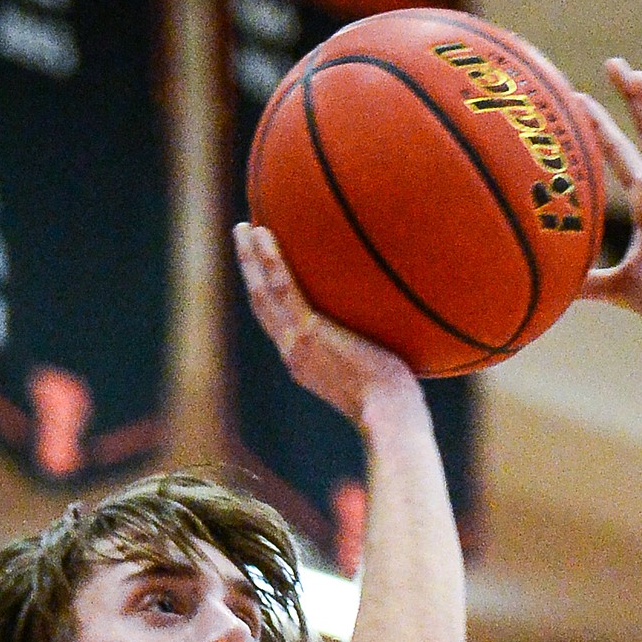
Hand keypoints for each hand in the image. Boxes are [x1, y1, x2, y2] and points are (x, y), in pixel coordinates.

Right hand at [234, 223, 418, 425]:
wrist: (388, 415)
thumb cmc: (395, 401)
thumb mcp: (377, 374)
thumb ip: (373, 350)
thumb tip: (398, 331)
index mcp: (304, 363)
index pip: (279, 325)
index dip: (268, 296)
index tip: (263, 272)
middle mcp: (293, 353)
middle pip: (261, 305)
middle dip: (249, 270)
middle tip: (243, 238)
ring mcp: (297, 342)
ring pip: (263, 292)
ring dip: (251, 257)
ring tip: (245, 226)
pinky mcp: (309, 332)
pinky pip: (283, 287)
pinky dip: (270, 259)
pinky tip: (265, 231)